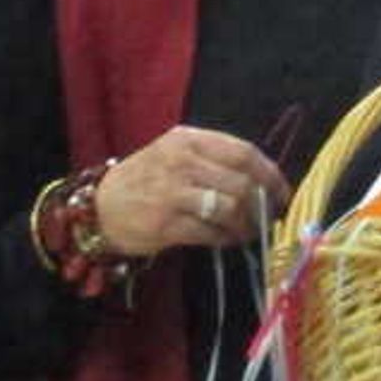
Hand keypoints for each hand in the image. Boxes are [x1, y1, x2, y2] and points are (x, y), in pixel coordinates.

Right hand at [89, 125, 288, 261]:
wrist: (99, 207)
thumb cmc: (145, 180)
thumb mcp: (175, 154)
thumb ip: (214, 160)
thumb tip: (262, 181)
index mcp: (187, 139)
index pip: (243, 153)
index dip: (270, 174)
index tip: (282, 192)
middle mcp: (180, 162)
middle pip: (241, 183)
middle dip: (261, 204)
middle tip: (267, 217)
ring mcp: (171, 193)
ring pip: (229, 208)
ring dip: (246, 225)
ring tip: (247, 231)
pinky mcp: (165, 224)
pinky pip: (210, 233)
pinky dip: (226, 239)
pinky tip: (227, 240)